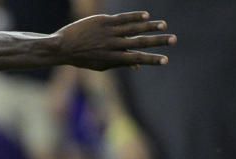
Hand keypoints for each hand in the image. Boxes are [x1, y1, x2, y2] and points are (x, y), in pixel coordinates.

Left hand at [54, 12, 175, 70]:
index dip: (151, 60)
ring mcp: (109, 33)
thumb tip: (136, 66)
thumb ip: (119, 64)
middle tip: (173, 40)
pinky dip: (135, 16)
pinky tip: (146, 15)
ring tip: (164, 25)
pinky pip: (122, 18)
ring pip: (133, 28)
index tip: (165, 61)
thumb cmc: (83, 58)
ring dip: (150, 26)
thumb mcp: (100, 65)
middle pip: (139, 43)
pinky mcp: (104, 22)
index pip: (136, 59)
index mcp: (112, 58)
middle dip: (157, 42)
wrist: (62, 47)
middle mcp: (113, 46)